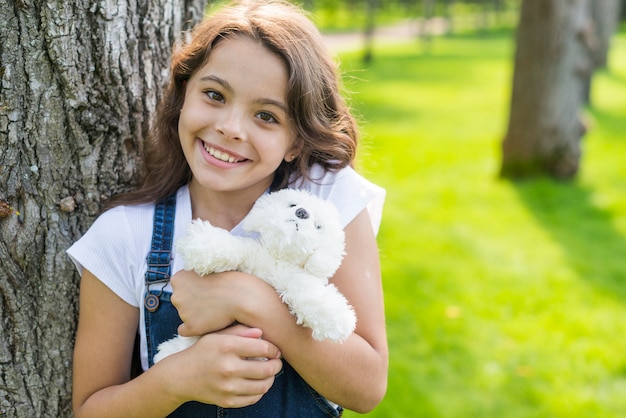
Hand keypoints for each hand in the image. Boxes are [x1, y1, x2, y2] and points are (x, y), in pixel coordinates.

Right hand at [163, 323, 281, 407]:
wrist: (180, 376)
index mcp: (227, 347)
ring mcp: (228, 387)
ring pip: (263, 386)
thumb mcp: (217, 335)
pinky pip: (253, 398)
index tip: (275, 350)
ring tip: (268, 373)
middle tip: (276, 362)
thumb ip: (240, 331)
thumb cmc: (202, 351)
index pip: (263, 348)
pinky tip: (257, 383)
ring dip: (271, 379)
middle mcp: (228, 368)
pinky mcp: (227, 401)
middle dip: (276, 364)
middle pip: (267, 369)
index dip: (274, 349)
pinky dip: (260, 391)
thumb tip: (262, 333)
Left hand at [170, 269, 276, 336]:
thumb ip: (194, 280)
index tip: (207, 290)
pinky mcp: (191, 326)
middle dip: (193, 302)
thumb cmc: (231, 282)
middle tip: (211, 300)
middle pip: (181, 301)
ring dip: (197, 315)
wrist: (244, 296)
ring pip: (185, 315)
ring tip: (215, 310)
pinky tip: (208, 324)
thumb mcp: (208, 271)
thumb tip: (191, 289)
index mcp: (178, 279)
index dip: (195, 289)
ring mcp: (182, 312)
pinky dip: (195, 328)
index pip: (180, 287)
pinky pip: (185, 331)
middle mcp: (177, 295)